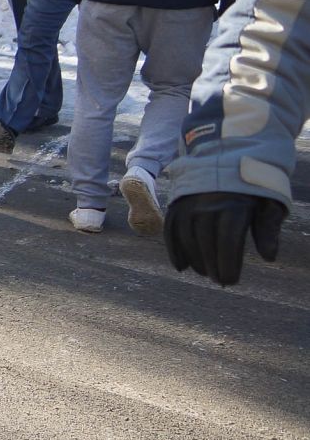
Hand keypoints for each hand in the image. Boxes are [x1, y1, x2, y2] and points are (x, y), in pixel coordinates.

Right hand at [164, 192, 286, 285]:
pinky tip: (180, 266)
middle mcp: (207, 203)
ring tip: (204, 272)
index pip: (228, 240)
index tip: (231, 281)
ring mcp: (189, 202)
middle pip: (205, 241)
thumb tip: (269, 257)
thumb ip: (267, 229)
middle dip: (212, 265)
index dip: (228, 263)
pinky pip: (170, 229)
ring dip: (194, 259)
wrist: (229, 158)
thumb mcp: (268, 203)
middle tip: (219, 280)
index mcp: (234, 204)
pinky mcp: (176, 203)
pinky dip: (173, 249)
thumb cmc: (254, 188)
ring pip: (186, 237)